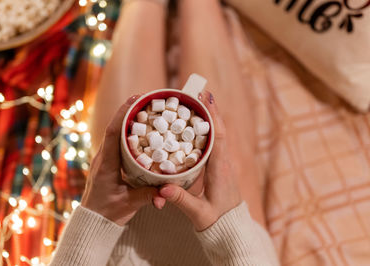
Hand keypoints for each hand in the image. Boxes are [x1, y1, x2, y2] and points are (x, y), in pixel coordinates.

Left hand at [81, 95, 165, 225]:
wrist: (93, 220)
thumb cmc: (108, 212)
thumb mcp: (129, 204)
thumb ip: (148, 196)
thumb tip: (166, 192)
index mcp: (106, 165)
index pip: (113, 133)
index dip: (122, 114)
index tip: (134, 99)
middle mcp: (103, 158)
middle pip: (114, 128)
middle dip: (128, 111)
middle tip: (144, 98)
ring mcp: (104, 159)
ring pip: (115, 133)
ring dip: (127, 119)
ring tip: (143, 108)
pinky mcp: (108, 163)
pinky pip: (117, 142)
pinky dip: (127, 132)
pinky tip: (140, 129)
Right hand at [159, 91, 241, 230]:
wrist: (232, 231)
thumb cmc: (217, 223)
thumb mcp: (198, 214)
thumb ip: (181, 201)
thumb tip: (162, 189)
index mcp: (220, 170)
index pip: (218, 137)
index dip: (213, 117)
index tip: (206, 98)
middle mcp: (224, 163)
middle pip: (220, 130)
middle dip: (210, 110)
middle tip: (200, 90)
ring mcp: (224, 164)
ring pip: (218, 135)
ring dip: (210, 117)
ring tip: (198, 101)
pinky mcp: (221, 168)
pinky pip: (216, 143)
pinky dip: (209, 130)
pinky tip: (198, 125)